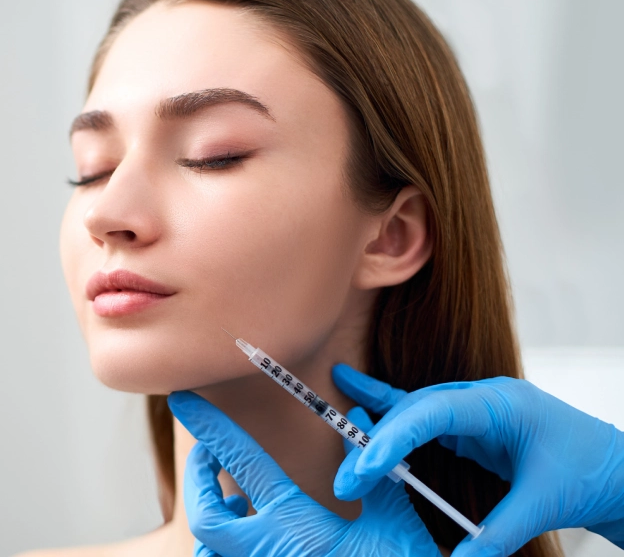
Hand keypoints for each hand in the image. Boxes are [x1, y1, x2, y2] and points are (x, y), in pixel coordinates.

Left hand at [168, 391, 440, 556]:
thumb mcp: (397, 524)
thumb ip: (371, 472)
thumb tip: (359, 418)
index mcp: (298, 528)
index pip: (243, 462)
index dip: (210, 426)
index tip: (183, 401)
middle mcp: (270, 555)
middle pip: (205, 516)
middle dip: (197, 480)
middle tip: (208, 455)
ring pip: (210, 552)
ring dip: (213, 521)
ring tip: (234, 501)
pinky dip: (224, 550)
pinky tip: (251, 535)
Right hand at [331, 364, 623, 555]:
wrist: (622, 470)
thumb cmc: (595, 474)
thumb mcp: (544, 505)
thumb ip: (496, 534)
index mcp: (503, 404)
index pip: (434, 412)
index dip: (394, 437)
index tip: (366, 468)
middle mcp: (484, 399)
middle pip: (416, 410)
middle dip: (377, 443)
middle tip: (348, 482)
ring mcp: (477, 409)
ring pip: (415, 410)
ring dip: (377, 426)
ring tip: (335, 423)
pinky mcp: (475, 426)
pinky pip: (424, 418)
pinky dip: (391, 414)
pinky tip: (357, 395)